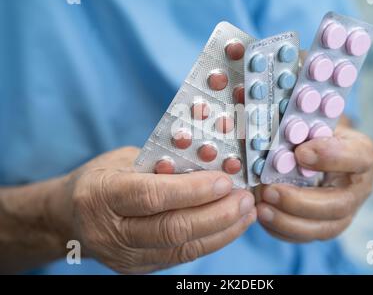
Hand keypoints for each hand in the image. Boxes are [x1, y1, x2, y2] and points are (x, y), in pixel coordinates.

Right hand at [60, 147, 255, 273]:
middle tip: (245, 198)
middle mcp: (111, 232)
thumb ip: (162, 164)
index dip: (193, 190)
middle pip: (172, 229)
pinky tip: (231, 226)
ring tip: (246, 212)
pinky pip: (182, 256)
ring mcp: (125, 257)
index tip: (225, 181)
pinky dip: (211, 240)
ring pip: (182, 248)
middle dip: (216, 214)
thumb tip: (211, 164)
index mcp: (101, 195)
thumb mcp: (123, 160)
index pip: (153, 196)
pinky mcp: (139, 268)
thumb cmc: (102, 179)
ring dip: (222, 230)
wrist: (71, 216)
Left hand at [256, 123, 372, 242]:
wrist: (322, 153)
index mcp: (362, 154)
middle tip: (270, 190)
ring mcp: (345, 212)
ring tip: (262, 208)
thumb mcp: (315, 122)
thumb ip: (300, 124)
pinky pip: (307, 237)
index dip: (332, 156)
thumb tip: (265, 118)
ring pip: (324, 228)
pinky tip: (263, 217)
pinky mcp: (326, 226)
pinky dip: (282, 230)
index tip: (301, 152)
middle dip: (301, 201)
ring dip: (289, 221)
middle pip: (339, 204)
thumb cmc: (317, 134)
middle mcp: (359, 188)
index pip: (359, 157)